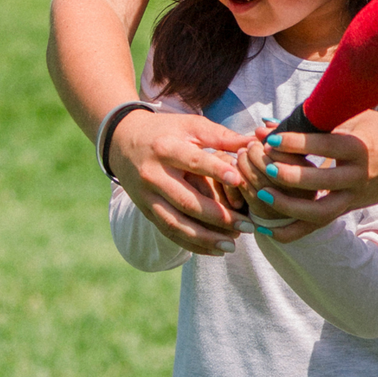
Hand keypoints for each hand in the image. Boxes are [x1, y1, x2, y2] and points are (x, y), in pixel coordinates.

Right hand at [110, 107, 255, 256]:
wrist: (122, 141)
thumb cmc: (165, 131)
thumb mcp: (190, 125)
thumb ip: (221, 136)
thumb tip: (255, 142)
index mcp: (165, 148)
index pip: (193, 162)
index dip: (215, 171)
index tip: (240, 180)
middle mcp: (153, 175)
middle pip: (186, 201)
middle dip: (219, 217)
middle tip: (248, 226)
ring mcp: (147, 197)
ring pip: (176, 224)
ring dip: (205, 238)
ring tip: (233, 245)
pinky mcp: (146, 211)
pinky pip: (168, 233)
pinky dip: (192, 245)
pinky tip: (215, 250)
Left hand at [235, 111, 377, 243]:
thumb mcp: (352, 116)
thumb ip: (312, 120)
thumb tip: (267, 123)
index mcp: (361, 147)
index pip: (327, 146)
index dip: (298, 142)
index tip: (271, 138)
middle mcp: (359, 175)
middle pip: (323, 182)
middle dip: (290, 175)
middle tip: (264, 165)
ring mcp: (355, 196)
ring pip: (322, 211)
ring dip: (290, 206)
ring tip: (262, 193)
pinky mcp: (350, 208)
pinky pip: (320, 224)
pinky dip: (294, 231)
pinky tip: (268, 230)